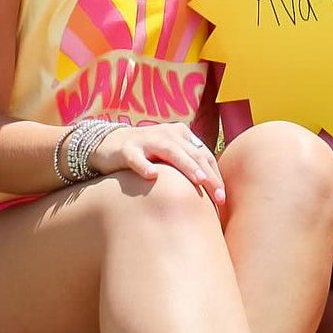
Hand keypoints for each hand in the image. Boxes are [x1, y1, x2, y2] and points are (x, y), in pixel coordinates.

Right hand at [90, 122, 225, 207]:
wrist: (109, 144)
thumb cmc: (147, 155)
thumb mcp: (170, 156)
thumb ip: (189, 166)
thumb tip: (213, 192)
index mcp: (181, 134)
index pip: (203, 155)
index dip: (215, 175)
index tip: (223, 199)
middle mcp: (167, 134)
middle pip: (193, 154)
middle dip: (208, 176)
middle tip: (219, 197)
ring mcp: (146, 140)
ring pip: (170, 152)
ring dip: (187, 166)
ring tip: (200, 181)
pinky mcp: (127, 149)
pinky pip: (136, 158)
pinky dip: (144, 166)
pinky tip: (152, 176)